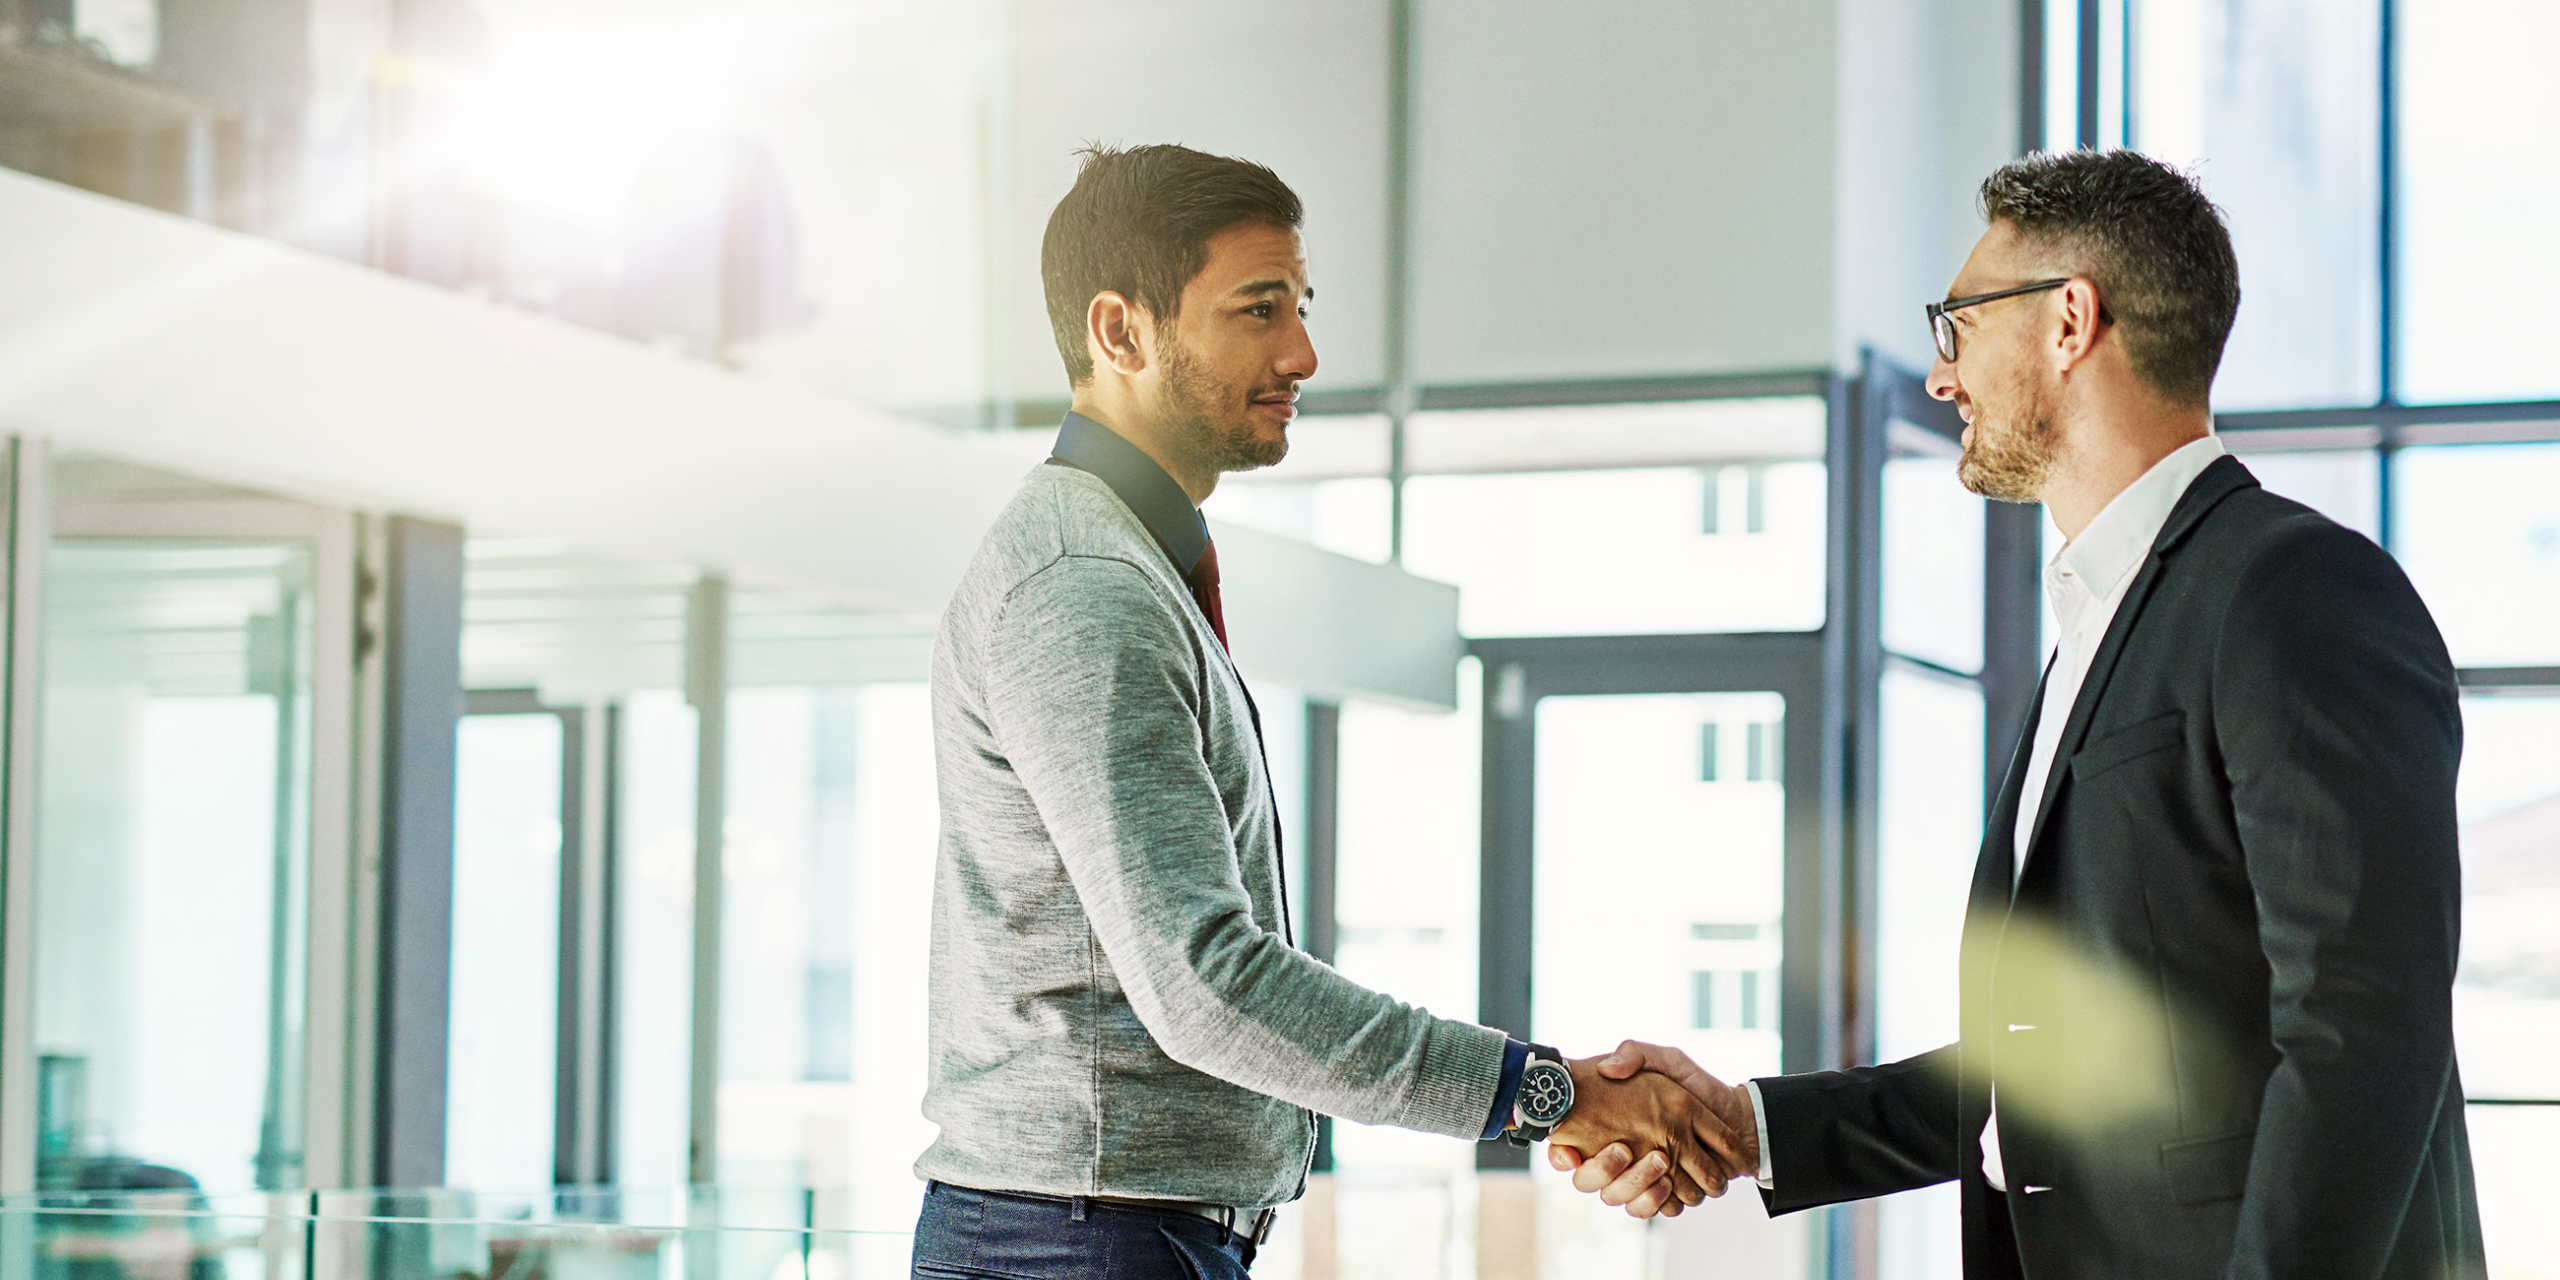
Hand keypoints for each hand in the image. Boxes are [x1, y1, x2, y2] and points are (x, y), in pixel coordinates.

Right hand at [1550, 1041, 1760, 1219]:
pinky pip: (1648, 1211)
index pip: (1567, 1149)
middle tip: (1625, 1150)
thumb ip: (1636, 1054)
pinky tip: (1671, 1184)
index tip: (1570, 1152)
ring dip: (1637, 1185)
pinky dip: (1658, 1201)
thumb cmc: (1698, 1087)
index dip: (1561, 1156)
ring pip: (1618, 1198)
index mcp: (1608, 1128)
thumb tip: (1608, 1068)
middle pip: (1589, 1182)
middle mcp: (1619, 1158)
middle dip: (1604, 1170)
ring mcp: (1640, 1180)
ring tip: (1660, 1163)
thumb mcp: (1667, 1060)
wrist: (1738, 1120)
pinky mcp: (1664, 1197)